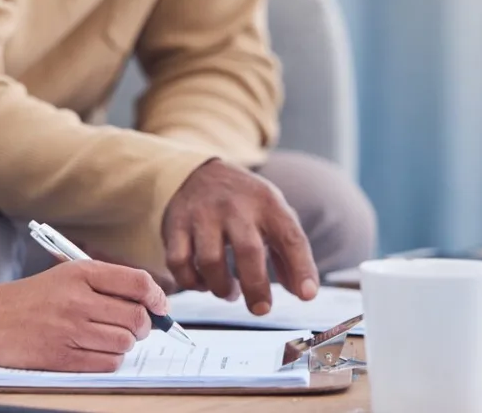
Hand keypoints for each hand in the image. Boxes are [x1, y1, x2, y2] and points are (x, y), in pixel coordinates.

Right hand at [0, 260, 167, 371]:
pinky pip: (108, 363)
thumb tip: (151, 304)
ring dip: (124, 343)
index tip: (160, 306)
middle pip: (137, 316)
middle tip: (135, 326)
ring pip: (125, 342)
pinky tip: (95, 351)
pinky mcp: (62, 357)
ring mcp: (70, 329)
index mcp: (81, 273)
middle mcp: (78, 299)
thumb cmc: (30, 298)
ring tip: (107, 337)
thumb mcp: (65, 276)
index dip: (157, 296)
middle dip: (143, 325)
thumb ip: (106, 284)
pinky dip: (110, 360)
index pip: (138, 282)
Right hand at [163, 159, 317, 314]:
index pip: (290, 237)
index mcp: (267, 204)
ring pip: (210, 261)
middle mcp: (234, 207)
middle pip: (248, 250)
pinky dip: (191, 282)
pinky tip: (203, 283)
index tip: (307, 295)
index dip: (301, 268)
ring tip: (230, 291)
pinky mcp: (175, 225)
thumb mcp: (273, 215)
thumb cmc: (244, 203)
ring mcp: (202, 214)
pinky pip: (179, 262)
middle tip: (261, 308)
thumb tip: (303, 293)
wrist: (198, 172)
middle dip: (256, 287)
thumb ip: (289, 252)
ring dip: (222, 287)